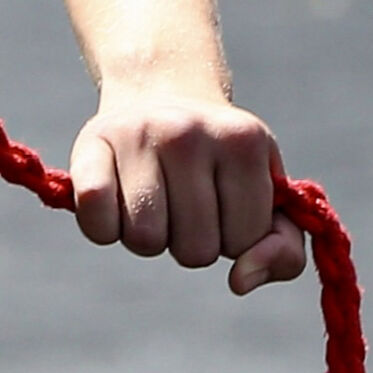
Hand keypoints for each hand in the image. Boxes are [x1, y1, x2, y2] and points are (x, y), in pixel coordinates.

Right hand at [68, 80, 308, 293]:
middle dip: (192, 241)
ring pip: (145, 242)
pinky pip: (97, 223)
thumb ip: (283, 251)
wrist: (160, 90)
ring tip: (154, 200)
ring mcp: (136, 134)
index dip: (235, 236)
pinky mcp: (89, 145)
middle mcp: (189, 132)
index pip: (244, 242)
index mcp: (243, 141)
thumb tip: (240, 282)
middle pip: (194, 251)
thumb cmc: (220, 160)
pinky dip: (104, 230)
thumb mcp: (266, 194)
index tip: (225, 202)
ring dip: (151, 238)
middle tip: (185, 202)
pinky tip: (115, 202)